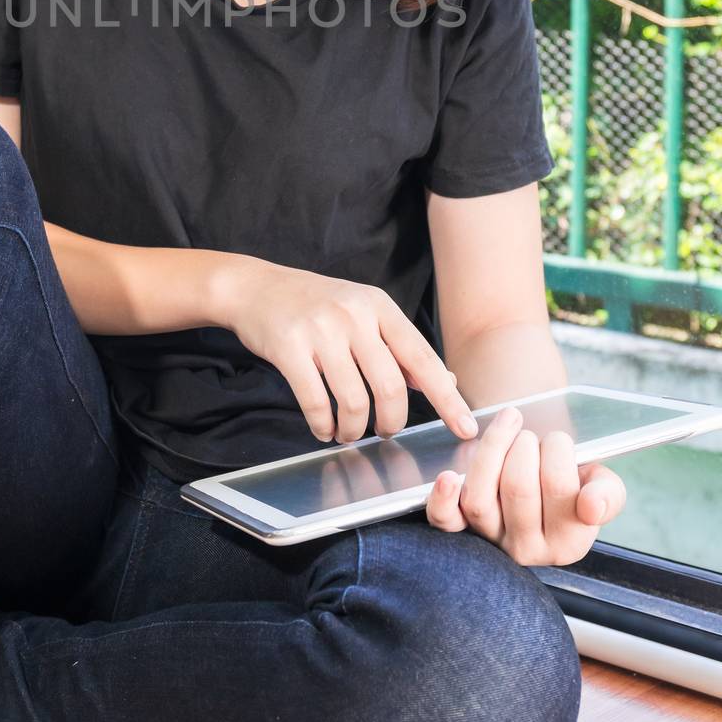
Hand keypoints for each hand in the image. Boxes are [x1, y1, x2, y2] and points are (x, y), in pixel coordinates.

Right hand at [223, 257, 479, 445]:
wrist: (256, 288)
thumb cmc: (316, 305)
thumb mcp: (365, 313)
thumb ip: (402, 347)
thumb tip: (445, 381)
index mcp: (379, 307)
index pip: (423, 359)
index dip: (447, 399)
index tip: (465, 428)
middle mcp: (354, 315)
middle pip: (390, 387)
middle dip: (392, 423)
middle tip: (385, 432)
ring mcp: (321, 330)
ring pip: (353, 400)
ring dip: (354, 430)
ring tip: (348, 433)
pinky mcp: (289, 347)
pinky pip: (316, 402)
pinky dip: (323, 426)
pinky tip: (323, 429)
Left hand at [425, 404, 627, 565]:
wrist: (542, 480)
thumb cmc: (574, 482)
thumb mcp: (602, 487)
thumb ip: (607, 495)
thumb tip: (591, 506)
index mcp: (570, 543)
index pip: (560, 486)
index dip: (557, 449)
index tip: (558, 440)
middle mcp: (529, 550)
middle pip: (518, 488)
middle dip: (525, 446)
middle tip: (532, 436)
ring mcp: (491, 540)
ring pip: (481, 497)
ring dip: (492, 450)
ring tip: (507, 427)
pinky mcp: (461, 528)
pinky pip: (446, 520)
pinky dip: (442, 499)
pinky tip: (448, 476)